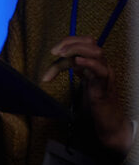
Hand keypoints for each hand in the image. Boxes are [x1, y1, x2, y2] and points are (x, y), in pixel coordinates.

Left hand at [42, 35, 132, 153]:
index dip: (67, 42)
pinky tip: (78, 62)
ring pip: (96, 52)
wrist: (110, 123)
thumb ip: (77, 71)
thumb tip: (64, 62)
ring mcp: (105, 74)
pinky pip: (101, 70)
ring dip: (76, 50)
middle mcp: (101, 65)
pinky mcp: (105, 86)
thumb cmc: (98, 104)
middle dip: (70, 42)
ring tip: (61, 55)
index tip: (54, 51)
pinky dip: (89, 63)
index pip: (83, 42)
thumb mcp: (84, 83)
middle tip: (55, 52)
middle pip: (90, 42)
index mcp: (95, 63)